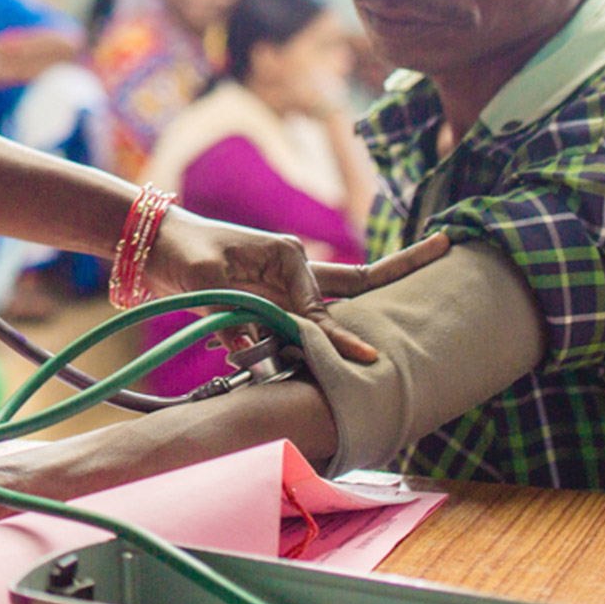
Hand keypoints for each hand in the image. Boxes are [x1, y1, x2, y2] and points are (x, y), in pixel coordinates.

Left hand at [146, 211, 448, 366]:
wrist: (154, 247)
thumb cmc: (184, 253)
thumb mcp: (210, 281)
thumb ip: (239, 317)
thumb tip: (257, 354)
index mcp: (288, 255)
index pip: (322, 306)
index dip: (337, 336)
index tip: (364, 357)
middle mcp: (295, 269)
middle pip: (359, 279)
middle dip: (405, 267)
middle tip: (450, 246)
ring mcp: (287, 285)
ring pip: (342, 302)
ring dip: (374, 308)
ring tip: (432, 272)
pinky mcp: (273, 300)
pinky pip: (308, 322)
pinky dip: (331, 335)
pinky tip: (368, 341)